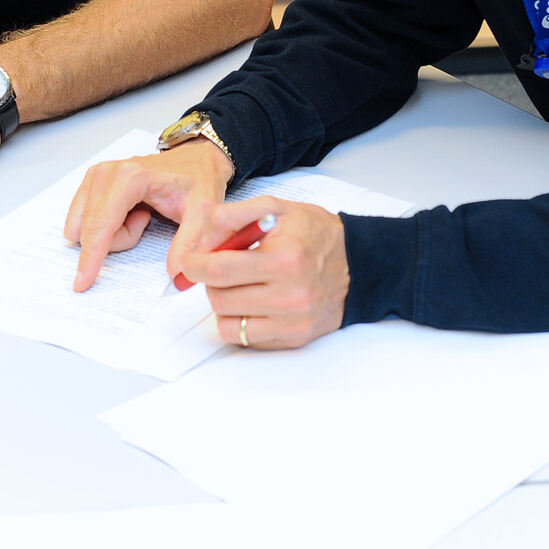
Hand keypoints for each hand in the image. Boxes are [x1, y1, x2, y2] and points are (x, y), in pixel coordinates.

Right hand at [64, 139, 231, 290]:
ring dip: (113, 234)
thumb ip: (190, 242)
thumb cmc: (196, 180)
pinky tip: (131, 213)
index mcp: (129, 177)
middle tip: (148, 222)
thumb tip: (176, 273)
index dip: (91, 257)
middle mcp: (105, 173)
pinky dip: (108, 227)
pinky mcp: (92, 182)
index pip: (100, 225)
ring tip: (142, 216)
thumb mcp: (203, 212)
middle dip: (120, 239)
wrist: (194, 160)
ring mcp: (96, 176)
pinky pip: (85, 221)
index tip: (82, 283)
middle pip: (92, 230)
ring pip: (85, 228)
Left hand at [180, 197, 347, 350]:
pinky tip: (253, 302)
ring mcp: (292, 322)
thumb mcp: (277, 209)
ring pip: (227, 322)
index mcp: (284, 259)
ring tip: (240, 284)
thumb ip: (234, 215)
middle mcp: (290, 296)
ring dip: (224, 302)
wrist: (356, 264)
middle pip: (219, 297)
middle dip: (211, 280)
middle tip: (222, 267)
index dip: (196, 265)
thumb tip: (199, 237)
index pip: (220, 269)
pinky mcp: (293, 339)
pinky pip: (245, 338)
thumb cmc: (315, 234)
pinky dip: (239, 321)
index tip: (191, 261)